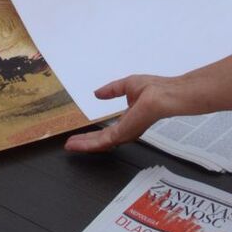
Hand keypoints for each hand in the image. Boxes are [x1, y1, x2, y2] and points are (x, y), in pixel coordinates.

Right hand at [64, 74, 182, 152]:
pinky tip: (76, 144)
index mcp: (128, 121)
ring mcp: (123, 134)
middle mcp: (126, 131)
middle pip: (101, 140)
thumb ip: (112, 91)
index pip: (108, 131)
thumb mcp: (127, 86)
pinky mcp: (121, 134)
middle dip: (85, 142)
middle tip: (71, 144)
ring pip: (98, 143)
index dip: (94, 134)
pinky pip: (101, 141)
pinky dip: (86, 144)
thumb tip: (97, 93)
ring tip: (69, 145)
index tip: (82, 135)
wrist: (162, 95)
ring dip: (83, 144)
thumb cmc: (153, 89)